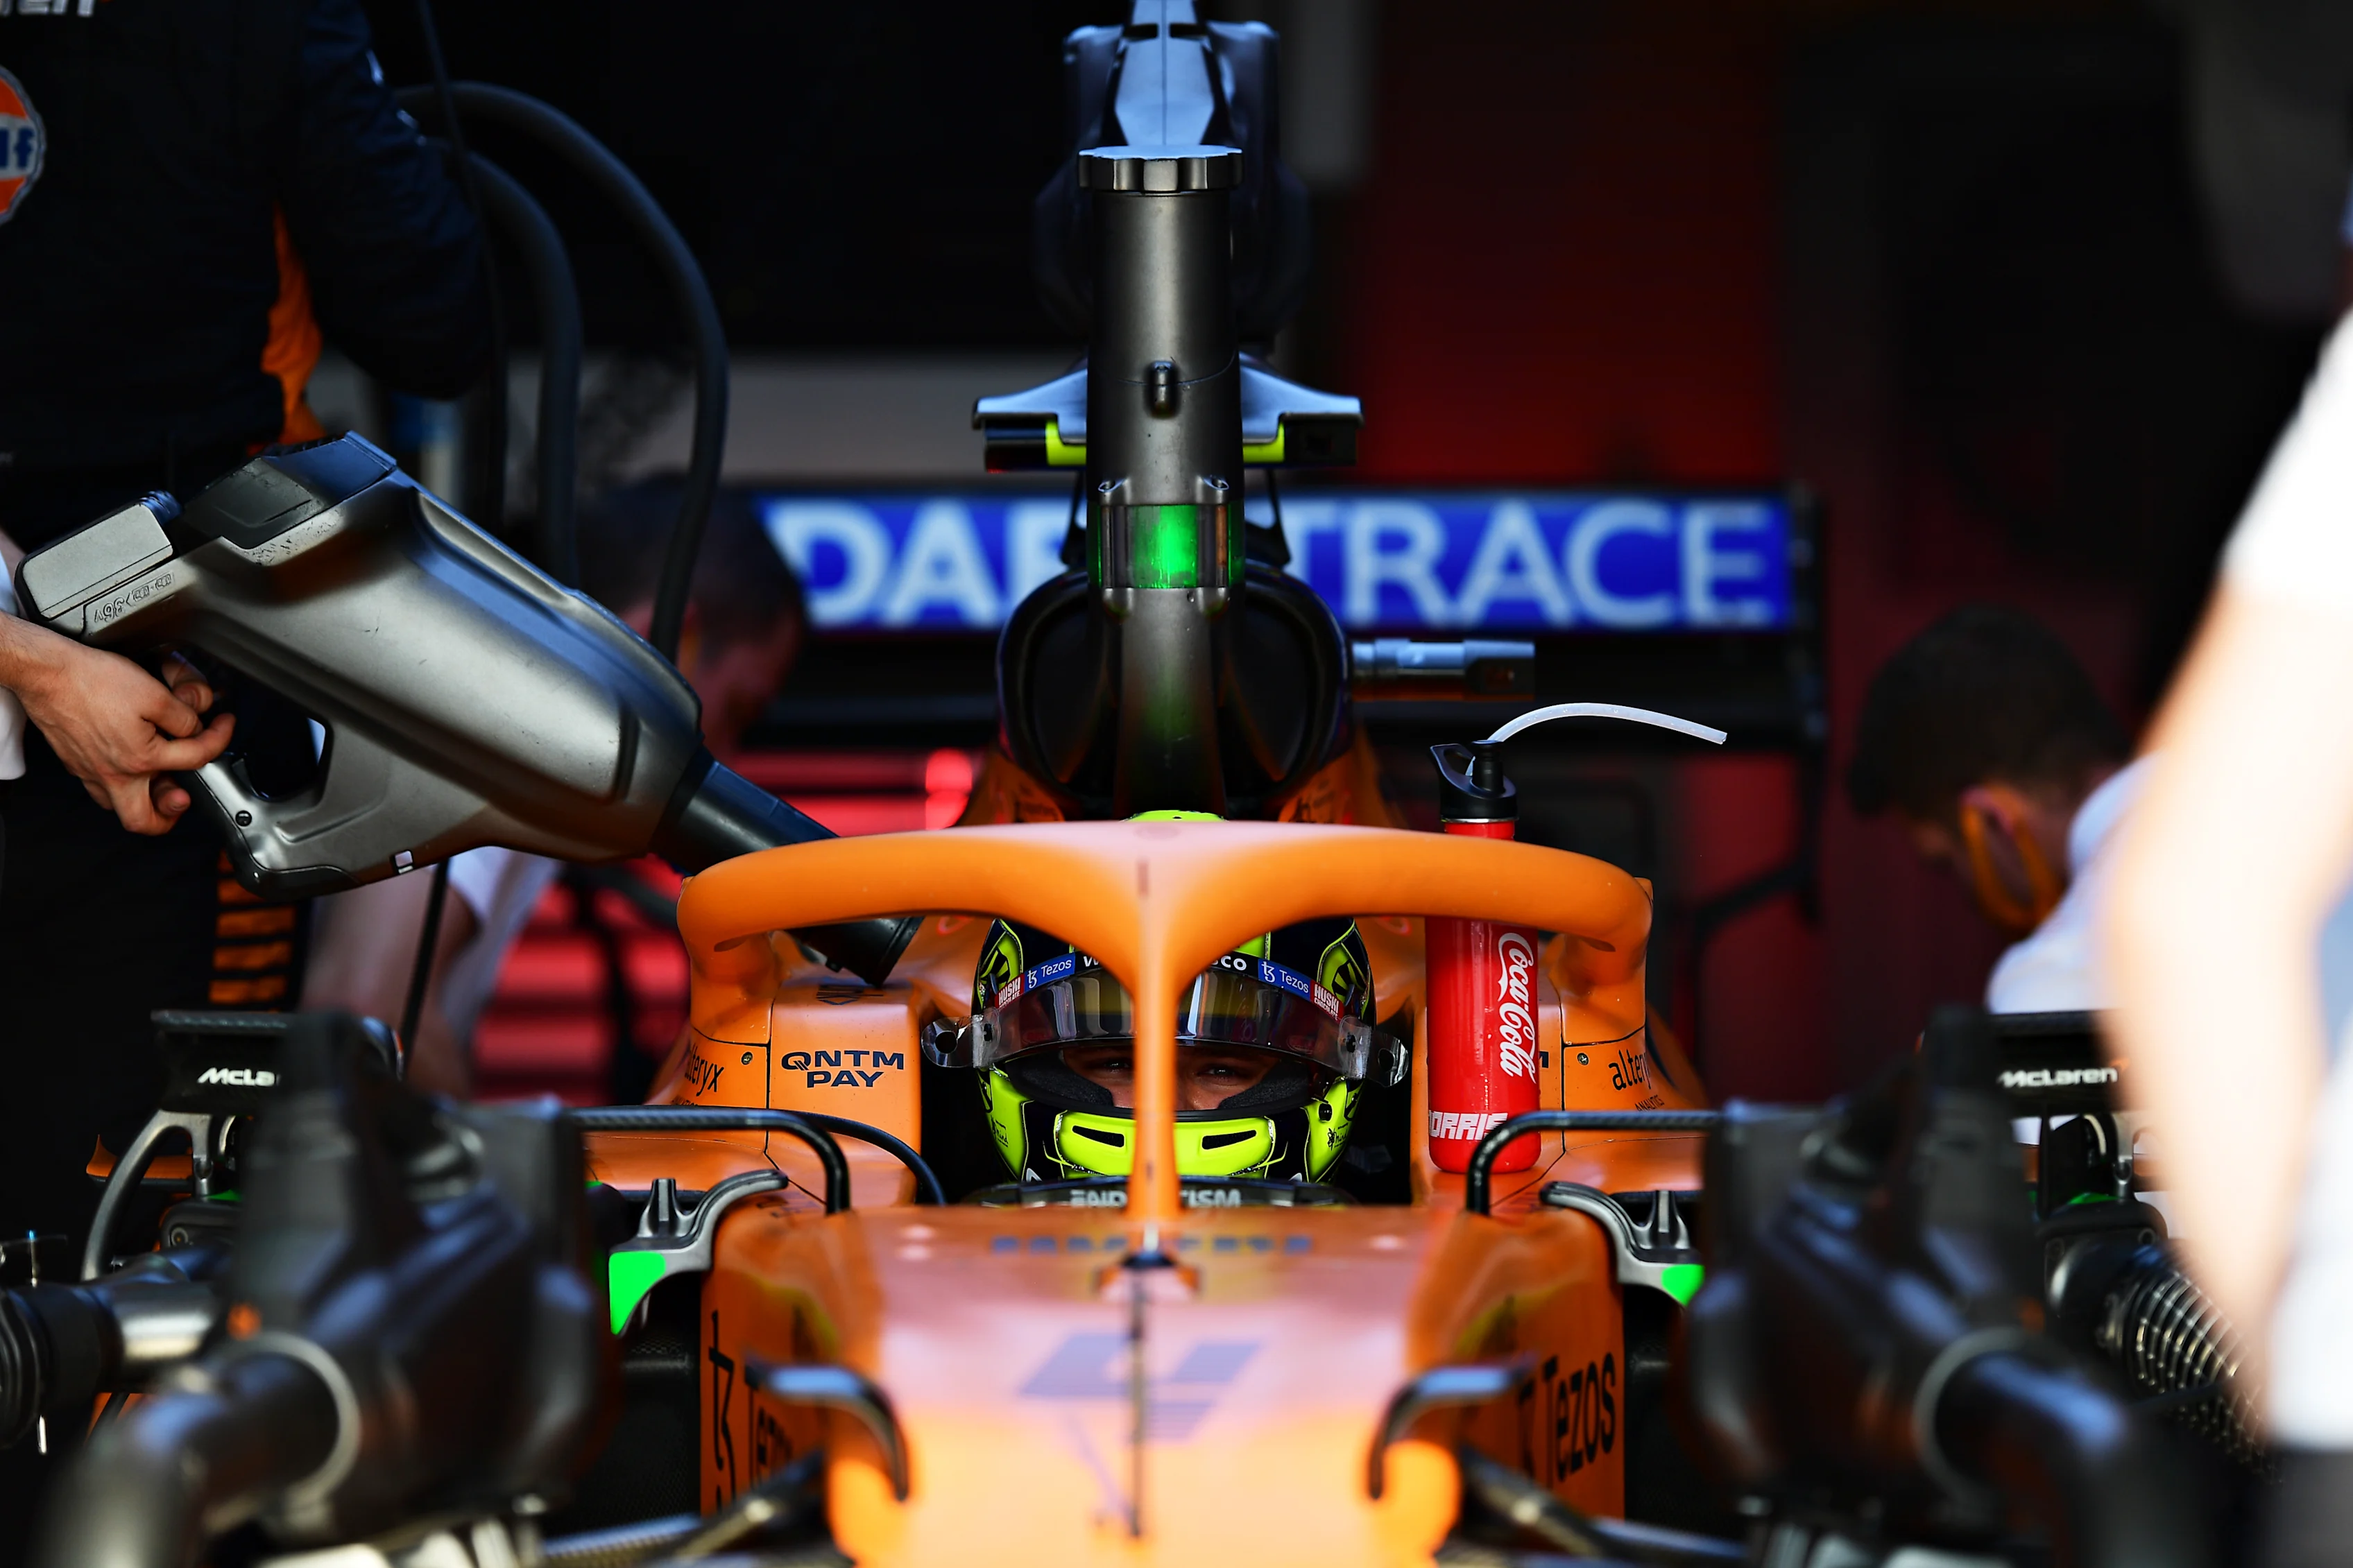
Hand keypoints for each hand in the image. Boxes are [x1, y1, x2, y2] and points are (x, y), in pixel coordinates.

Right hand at [3, 625, 233, 833]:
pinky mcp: (75, 762)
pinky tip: (128, 766)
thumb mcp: (154, 694)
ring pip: (119, 807)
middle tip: (185, 797)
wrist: (47, 672)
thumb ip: (183, 718)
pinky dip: (119, 784)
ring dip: (142, 801)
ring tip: (160, 785)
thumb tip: (195, 730)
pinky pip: (99, 787)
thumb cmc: (91, 681)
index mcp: (140, 759)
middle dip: (169, 816)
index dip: (219, 738)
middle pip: (145, 821)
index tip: (223, 726)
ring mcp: (90, 772)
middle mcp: (113, 774)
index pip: (197, 759)